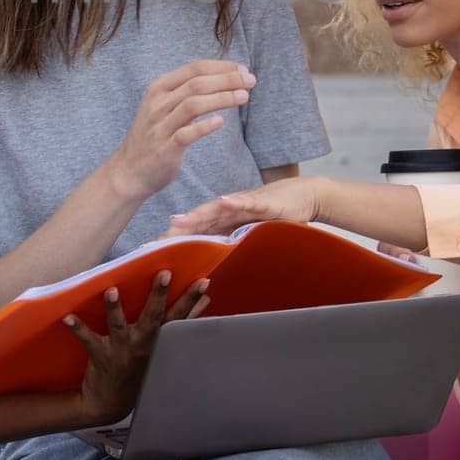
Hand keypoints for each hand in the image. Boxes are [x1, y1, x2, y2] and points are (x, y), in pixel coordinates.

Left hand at [64, 271, 209, 425]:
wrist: (110, 402)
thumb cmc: (139, 366)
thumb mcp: (164, 347)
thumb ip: (182, 322)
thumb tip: (206, 301)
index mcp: (158, 339)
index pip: (178, 317)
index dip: (192, 300)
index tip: (203, 282)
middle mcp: (142, 343)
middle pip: (153, 316)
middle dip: (159, 295)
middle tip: (164, 274)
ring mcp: (121, 349)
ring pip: (118, 326)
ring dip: (115, 308)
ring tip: (112, 290)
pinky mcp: (100, 355)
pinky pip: (88, 339)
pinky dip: (77, 328)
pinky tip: (68, 317)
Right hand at [107, 61, 254, 198]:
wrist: (129, 170)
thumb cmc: (155, 134)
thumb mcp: (164, 105)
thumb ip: (187, 91)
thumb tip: (223, 77)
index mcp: (160, 88)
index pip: (194, 68)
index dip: (221, 67)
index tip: (243, 69)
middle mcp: (158, 103)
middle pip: (197, 84)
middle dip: (227, 79)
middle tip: (251, 81)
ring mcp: (160, 126)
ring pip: (193, 105)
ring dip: (222, 98)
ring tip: (244, 97)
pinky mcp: (165, 149)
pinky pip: (186, 134)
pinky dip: (204, 127)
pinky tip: (221, 122)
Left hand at [167, 176, 323, 235]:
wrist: (306, 195)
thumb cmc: (278, 215)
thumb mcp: (252, 232)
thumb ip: (235, 243)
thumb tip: (216, 264)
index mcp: (226, 219)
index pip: (196, 230)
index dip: (175, 238)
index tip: (153, 250)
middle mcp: (230, 209)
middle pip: (199, 220)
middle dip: (176, 231)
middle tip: (154, 241)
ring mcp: (245, 203)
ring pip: (216, 210)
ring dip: (196, 215)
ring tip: (177, 221)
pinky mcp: (264, 201)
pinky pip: (247, 201)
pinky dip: (234, 201)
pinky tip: (223, 201)